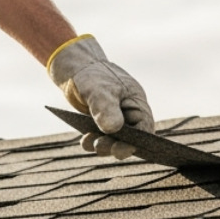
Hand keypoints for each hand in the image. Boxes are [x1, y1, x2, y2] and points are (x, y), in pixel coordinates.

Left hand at [46, 36, 154, 158]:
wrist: (75, 68)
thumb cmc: (92, 75)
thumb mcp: (99, 90)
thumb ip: (106, 108)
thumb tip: (114, 130)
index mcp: (137, 103)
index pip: (144, 127)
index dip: (136, 142)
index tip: (122, 150)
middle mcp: (128, 114)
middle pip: (129, 138)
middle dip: (116, 145)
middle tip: (101, 147)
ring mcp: (114, 119)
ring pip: (113, 140)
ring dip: (103, 145)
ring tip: (90, 143)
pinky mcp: (100, 124)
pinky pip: (100, 138)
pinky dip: (93, 141)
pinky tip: (85, 141)